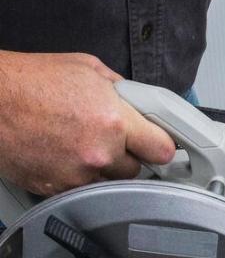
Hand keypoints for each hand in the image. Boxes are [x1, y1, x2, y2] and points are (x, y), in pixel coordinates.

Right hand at [0, 51, 174, 195]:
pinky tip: (61, 155)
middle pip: (136, 169)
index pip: (163, 149)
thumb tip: (140, 104)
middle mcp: (100, 152)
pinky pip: (84, 189)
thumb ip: (121, 90)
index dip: (161, 146)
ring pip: (111, 182)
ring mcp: (79, 174)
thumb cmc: (29, 81)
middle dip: (126, 155)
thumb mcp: (86, 68)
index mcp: (114, 120)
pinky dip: (78, 176)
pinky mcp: (60, 189)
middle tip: (105, 137)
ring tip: (77, 143)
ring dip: (102, 168)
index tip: (158, 146)